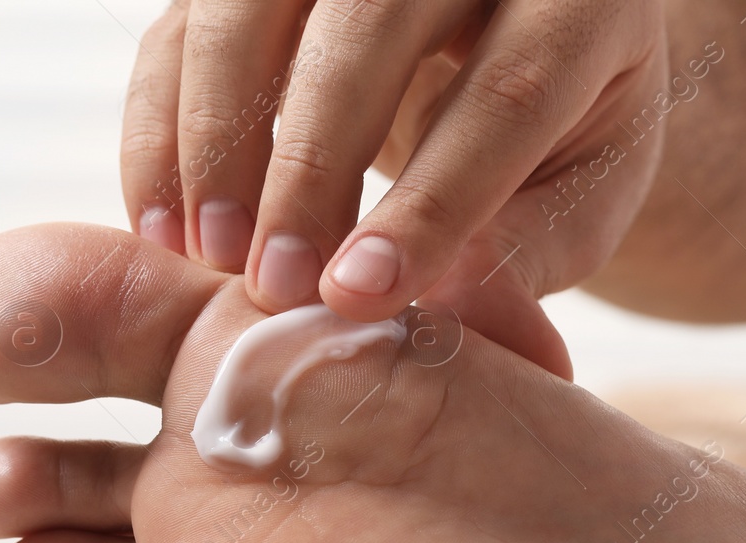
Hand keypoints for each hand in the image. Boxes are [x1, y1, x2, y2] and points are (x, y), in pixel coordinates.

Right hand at [122, 0, 669, 375]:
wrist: (517, 50)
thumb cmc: (562, 139)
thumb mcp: (580, 198)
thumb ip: (526, 250)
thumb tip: (445, 308)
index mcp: (583, 1)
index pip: (508, 94)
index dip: (432, 202)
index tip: (359, 297)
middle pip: (370, 25)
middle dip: (313, 164)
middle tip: (280, 286)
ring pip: (255, 5)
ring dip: (219, 136)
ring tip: (217, 258)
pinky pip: (188, 23)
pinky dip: (163, 126)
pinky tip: (166, 225)